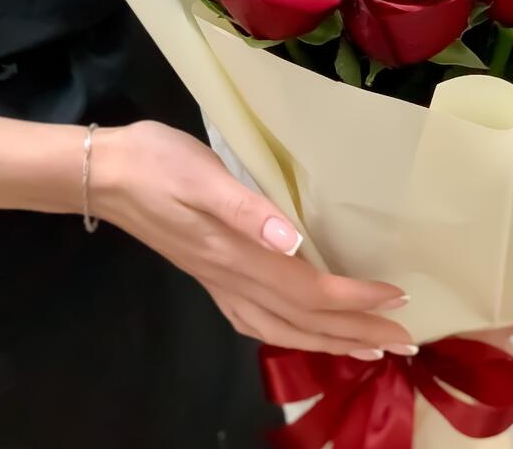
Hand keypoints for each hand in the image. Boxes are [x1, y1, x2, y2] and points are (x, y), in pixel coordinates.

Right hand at [91, 120, 416, 358]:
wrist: (106, 174)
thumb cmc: (158, 163)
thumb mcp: (203, 175)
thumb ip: (247, 209)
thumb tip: (291, 239)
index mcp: (238, 253)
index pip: (310, 289)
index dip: (357, 299)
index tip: (398, 297)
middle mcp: (232, 277)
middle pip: (303, 319)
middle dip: (356, 332)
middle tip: (405, 341)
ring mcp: (218, 282)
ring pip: (281, 328)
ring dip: (328, 341)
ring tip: (367, 348)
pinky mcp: (208, 276)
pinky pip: (255, 321)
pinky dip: (287, 335)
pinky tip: (298, 332)